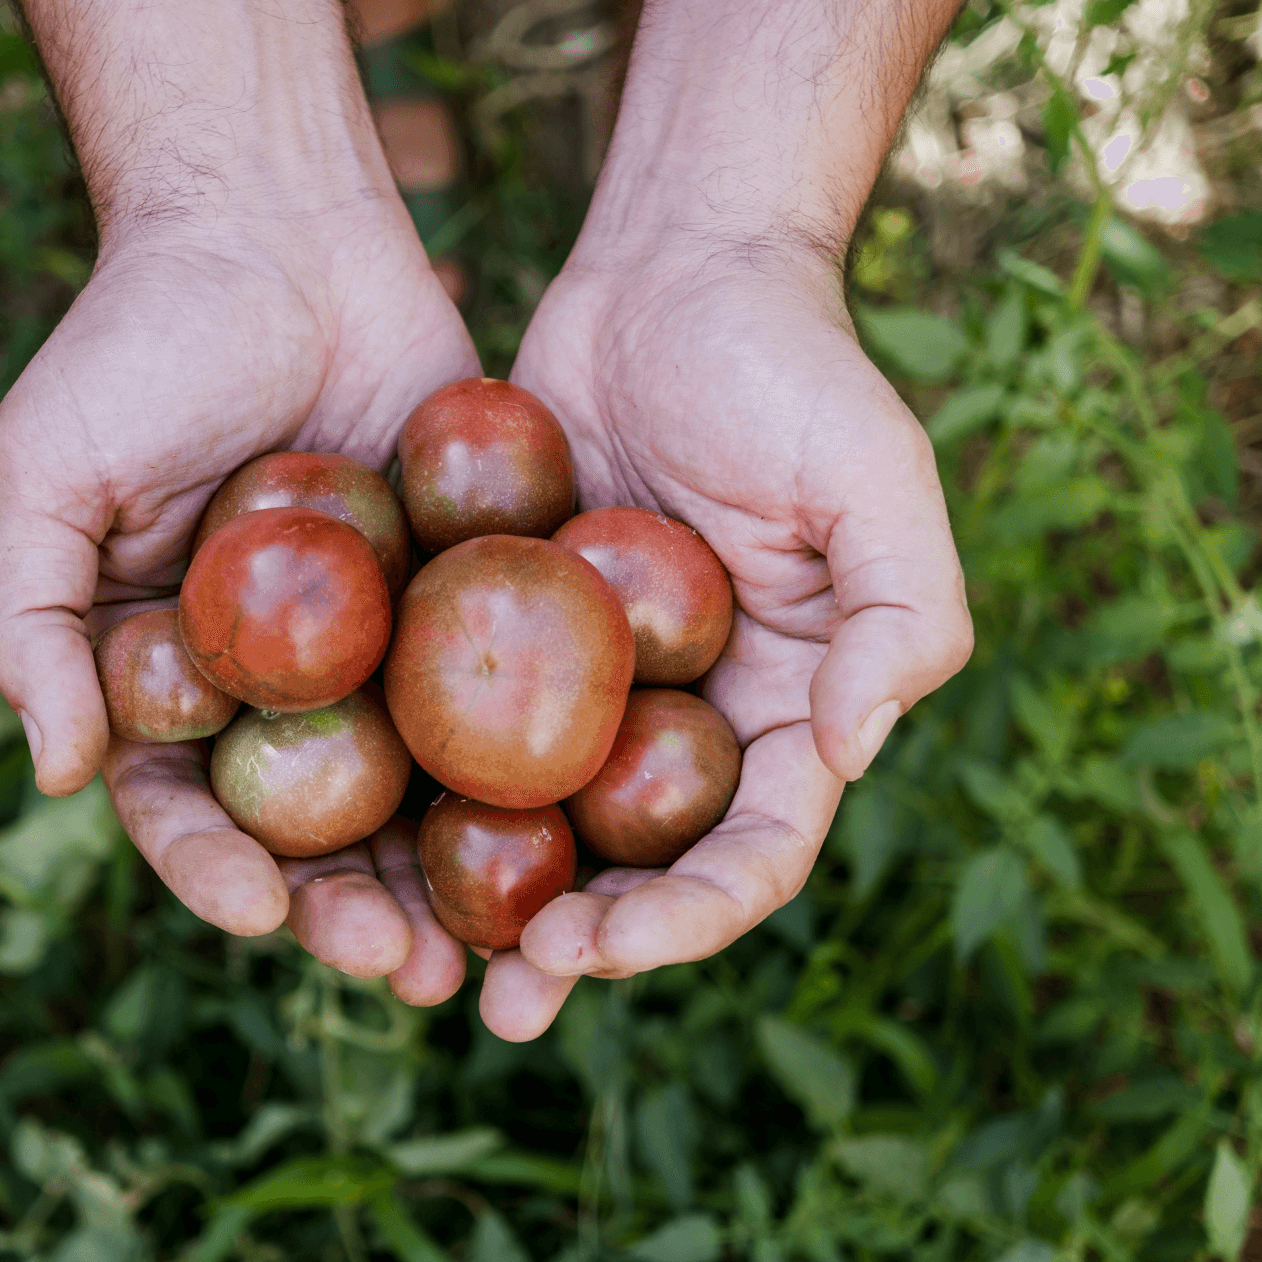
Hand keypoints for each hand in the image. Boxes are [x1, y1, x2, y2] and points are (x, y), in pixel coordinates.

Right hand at [0, 209, 476, 1002]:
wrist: (273, 222)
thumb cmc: (134, 340)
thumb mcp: (44, 474)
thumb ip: (32, 621)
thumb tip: (53, 776)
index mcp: (163, 679)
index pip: (181, 806)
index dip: (216, 871)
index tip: (265, 914)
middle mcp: (271, 685)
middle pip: (312, 828)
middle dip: (352, 908)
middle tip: (406, 967)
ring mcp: (374, 649)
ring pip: (415, 790)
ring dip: (450, 876)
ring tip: (502, 948)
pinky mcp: (463, 598)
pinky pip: (499, 695)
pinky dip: (530, 765)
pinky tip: (573, 828)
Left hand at [491, 237, 973, 1035]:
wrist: (672, 264)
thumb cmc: (791, 362)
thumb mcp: (875, 477)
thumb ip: (900, 617)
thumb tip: (848, 756)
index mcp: (792, 707)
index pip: (753, 852)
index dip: (689, 920)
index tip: (603, 951)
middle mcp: (695, 715)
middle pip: (643, 867)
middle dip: (585, 947)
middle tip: (504, 998)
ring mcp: (597, 681)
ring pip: (545, 822)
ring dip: (494, 903)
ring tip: (425, 967)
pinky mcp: (511, 630)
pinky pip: (466, 725)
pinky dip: (426, 789)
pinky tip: (361, 836)